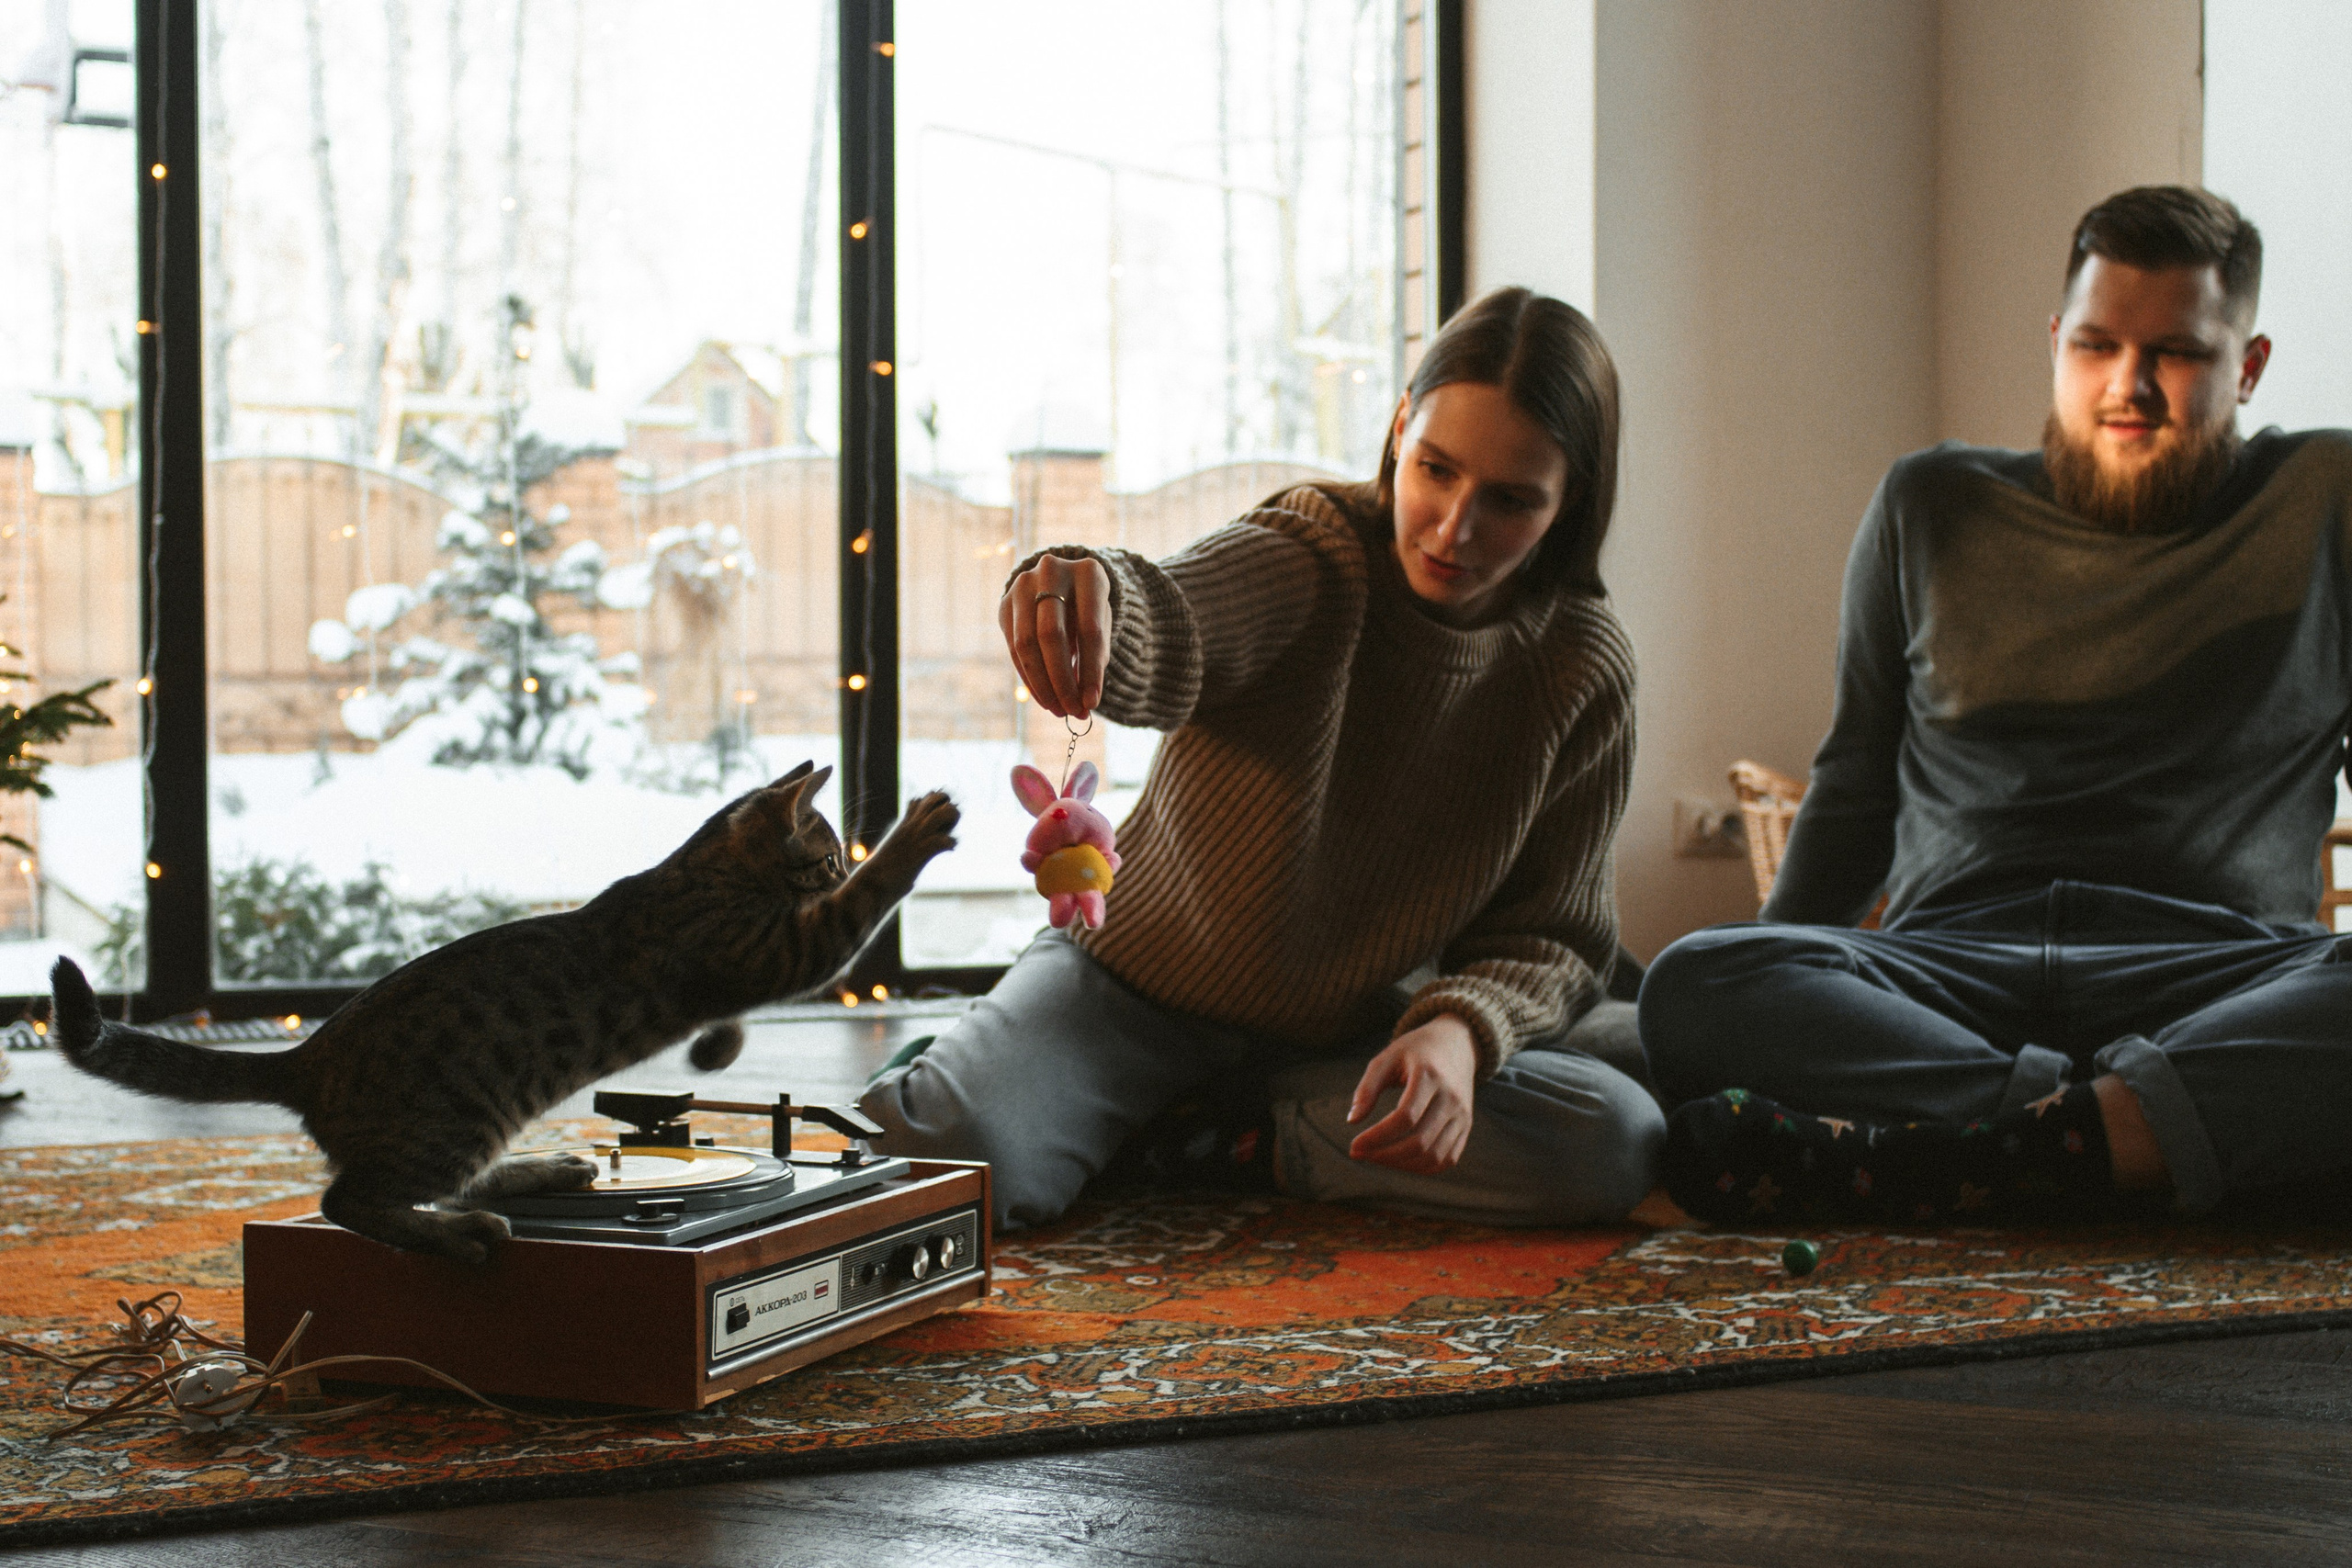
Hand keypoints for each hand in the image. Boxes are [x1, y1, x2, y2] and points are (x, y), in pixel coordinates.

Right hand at [999, 553, 1110, 718]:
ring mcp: (1023, 585)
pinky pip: (1013, 648)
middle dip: (1062, 680)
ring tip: (1058, 710)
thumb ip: (1095, 659)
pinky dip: (1028, 677)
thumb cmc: (1089, 609)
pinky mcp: (1004, 602)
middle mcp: (1052, 571)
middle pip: (1051, 635)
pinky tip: (1043, 697)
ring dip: (1042, 684)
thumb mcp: (1101, 625)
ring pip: (1026, 644)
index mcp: (1088, 573)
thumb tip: (1084, 704)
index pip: (1089, 629)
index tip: (1092, 703)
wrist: (1062, 581)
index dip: (1090, 670)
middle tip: (1072, 711)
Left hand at [1345, 1015, 1477, 1173]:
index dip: (1377, 1137)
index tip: (1354, 1145)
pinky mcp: (1466, 1126)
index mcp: (1430, 1076)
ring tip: (1376, 1157)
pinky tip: (1399, 1160)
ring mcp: (1462, 1114)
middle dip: (1385, 1154)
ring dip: (1401, 1165)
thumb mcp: (1387, 1058)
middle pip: (1420, 1141)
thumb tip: (1352, 1121)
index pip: (1405, 1117)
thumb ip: (1367, 1088)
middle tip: (1359, 1152)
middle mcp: (1451, 1098)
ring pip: (1434, 1156)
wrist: (1457, 1044)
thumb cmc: (1415, 1051)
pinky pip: (1447, 1159)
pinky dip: (1422, 1168)